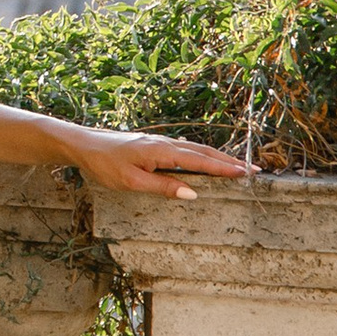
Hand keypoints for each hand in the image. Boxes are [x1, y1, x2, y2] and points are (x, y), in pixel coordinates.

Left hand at [68, 125, 251, 200]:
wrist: (83, 144)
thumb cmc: (104, 164)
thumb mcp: (132, 182)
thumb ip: (163, 187)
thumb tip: (193, 193)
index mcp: (162, 151)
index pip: (200, 161)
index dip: (225, 168)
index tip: (247, 173)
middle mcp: (164, 143)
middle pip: (203, 152)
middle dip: (229, 161)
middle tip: (253, 170)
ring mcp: (159, 142)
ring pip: (195, 149)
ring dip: (217, 157)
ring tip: (237, 166)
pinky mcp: (152, 145)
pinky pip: (184, 149)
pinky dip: (201, 154)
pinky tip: (205, 160)